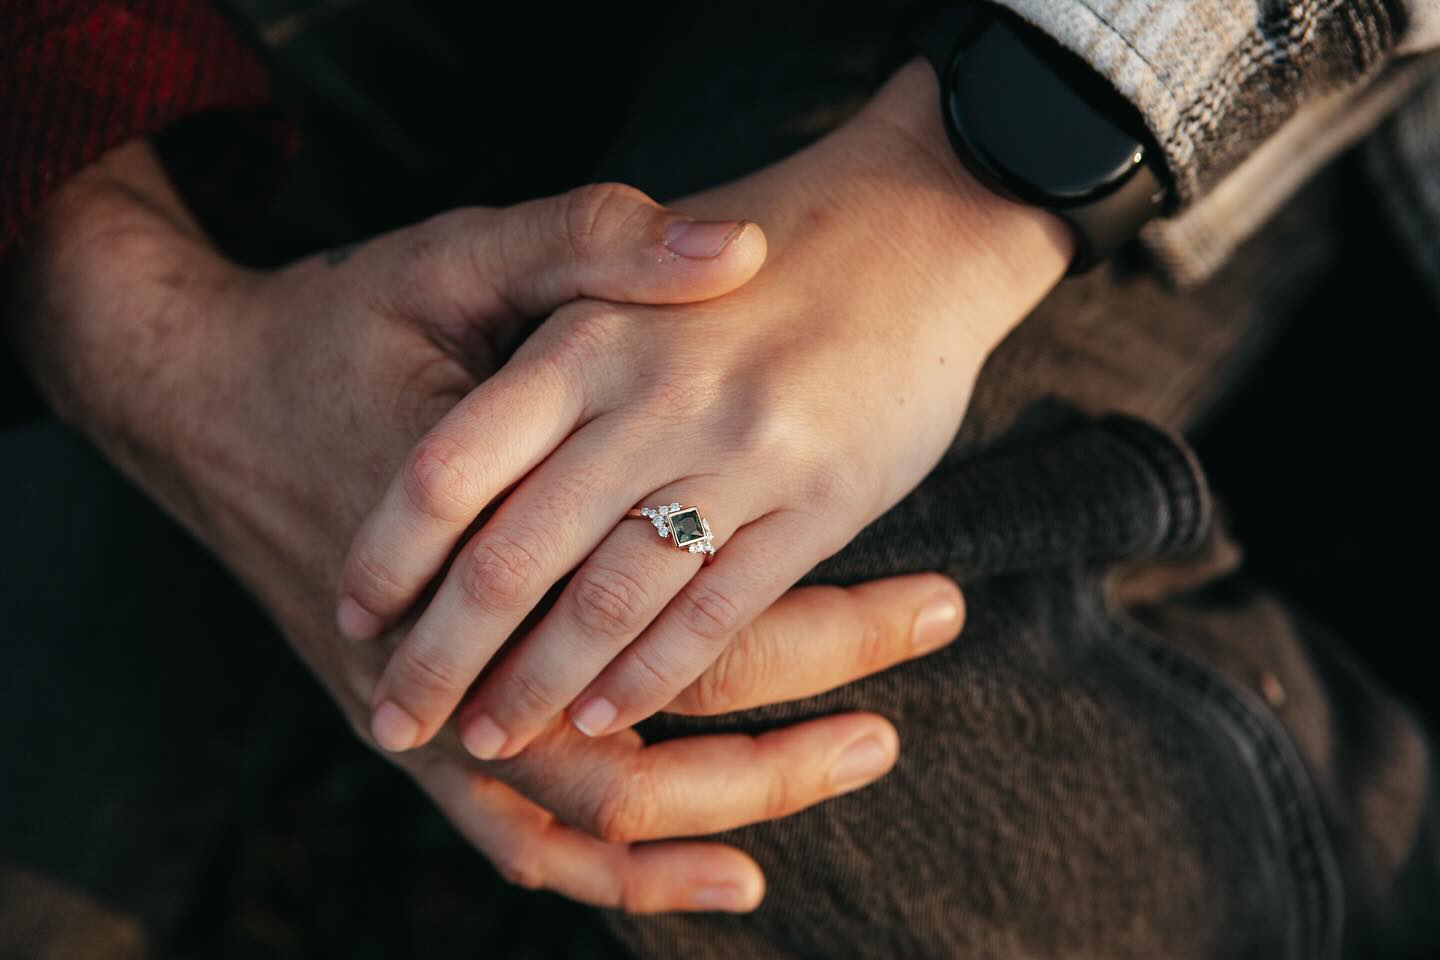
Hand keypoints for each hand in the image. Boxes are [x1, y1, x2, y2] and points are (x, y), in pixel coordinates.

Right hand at [6, 138, 964, 911]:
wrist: (200, 397)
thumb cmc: (341, 325)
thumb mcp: (456, 254)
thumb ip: (592, 246)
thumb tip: (739, 247)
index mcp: (485, 531)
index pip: (689, 612)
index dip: (825, 622)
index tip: (940, 604)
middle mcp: (446, 649)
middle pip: (645, 746)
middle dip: (789, 747)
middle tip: (899, 721)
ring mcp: (418, 707)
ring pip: (586, 818)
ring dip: (722, 818)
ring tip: (841, 779)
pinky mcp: (408, 725)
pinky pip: (516, 839)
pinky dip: (616, 877)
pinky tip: (716, 876)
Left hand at [339, 60, 1073, 758]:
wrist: (917, 225)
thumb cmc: (756, 254)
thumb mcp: (626, 264)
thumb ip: (540, 361)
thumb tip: (446, 475)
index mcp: (585, 332)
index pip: (451, 466)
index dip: (391, 551)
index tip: (355, 611)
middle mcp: (654, 394)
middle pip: (517, 555)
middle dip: (445, 653)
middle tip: (397, 715)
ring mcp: (741, 451)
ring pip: (610, 600)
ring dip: (541, 684)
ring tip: (489, 736)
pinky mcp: (820, 500)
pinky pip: (717, 610)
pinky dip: (651, 674)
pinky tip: (606, 714)